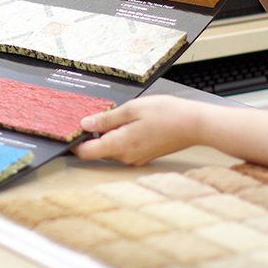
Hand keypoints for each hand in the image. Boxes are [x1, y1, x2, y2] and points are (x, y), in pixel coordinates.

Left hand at [72, 95, 204, 165]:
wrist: (196, 125)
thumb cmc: (167, 114)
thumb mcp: (132, 109)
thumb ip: (106, 118)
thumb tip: (85, 124)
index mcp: (120, 145)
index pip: (86, 153)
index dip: (74, 143)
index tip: (71, 130)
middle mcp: (126, 156)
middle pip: (98, 150)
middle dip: (92, 134)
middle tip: (95, 114)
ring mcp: (136, 158)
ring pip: (111, 148)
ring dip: (108, 134)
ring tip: (117, 114)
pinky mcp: (144, 155)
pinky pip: (124, 147)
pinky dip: (120, 136)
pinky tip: (130, 121)